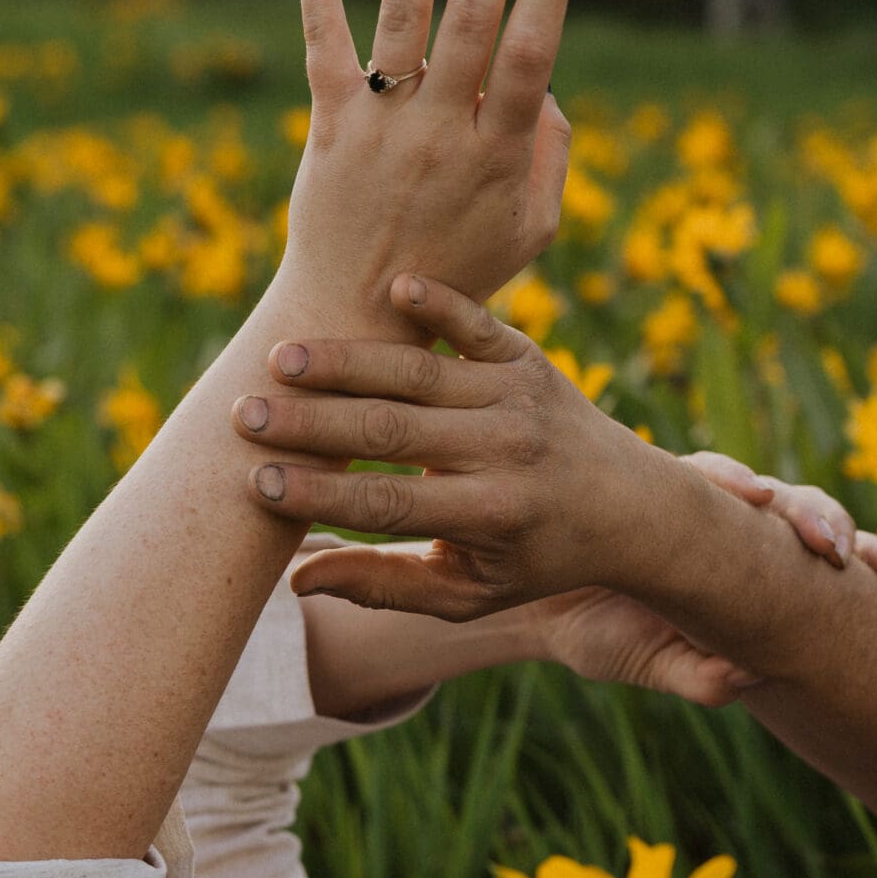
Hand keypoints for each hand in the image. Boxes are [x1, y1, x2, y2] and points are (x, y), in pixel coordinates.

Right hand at [231, 271, 876, 623]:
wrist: (633, 506)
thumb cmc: (533, 558)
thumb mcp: (469, 592)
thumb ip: (386, 586)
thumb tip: (297, 578)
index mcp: (491, 516)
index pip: (387, 505)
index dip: (319, 496)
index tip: (256, 482)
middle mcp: (508, 451)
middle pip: (392, 432)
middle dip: (313, 424)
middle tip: (244, 414)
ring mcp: (519, 395)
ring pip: (419, 372)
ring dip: (347, 362)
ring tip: (279, 358)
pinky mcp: (527, 355)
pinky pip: (476, 323)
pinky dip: (438, 302)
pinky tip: (387, 285)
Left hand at [275, 0, 578, 322]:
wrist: (357, 319)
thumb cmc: (458, 277)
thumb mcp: (530, 230)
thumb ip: (550, 155)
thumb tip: (546, 83)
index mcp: (495, 154)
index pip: (529, 56)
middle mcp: (437, 131)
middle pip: (469, 21)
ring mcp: (379, 125)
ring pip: (400, 17)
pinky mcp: (329, 123)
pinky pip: (321, 38)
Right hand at [527, 454, 876, 703]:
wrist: (526, 602)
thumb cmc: (598, 634)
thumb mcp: (653, 666)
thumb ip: (701, 678)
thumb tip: (753, 678)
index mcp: (744, 571)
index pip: (813, 556)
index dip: (857, 554)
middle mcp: (724, 527)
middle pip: (796, 510)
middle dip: (828, 522)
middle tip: (844, 552)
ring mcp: (687, 497)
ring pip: (752, 486)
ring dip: (782, 499)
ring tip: (797, 524)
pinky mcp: (644, 476)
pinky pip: (691, 471)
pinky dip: (720, 477)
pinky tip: (741, 491)